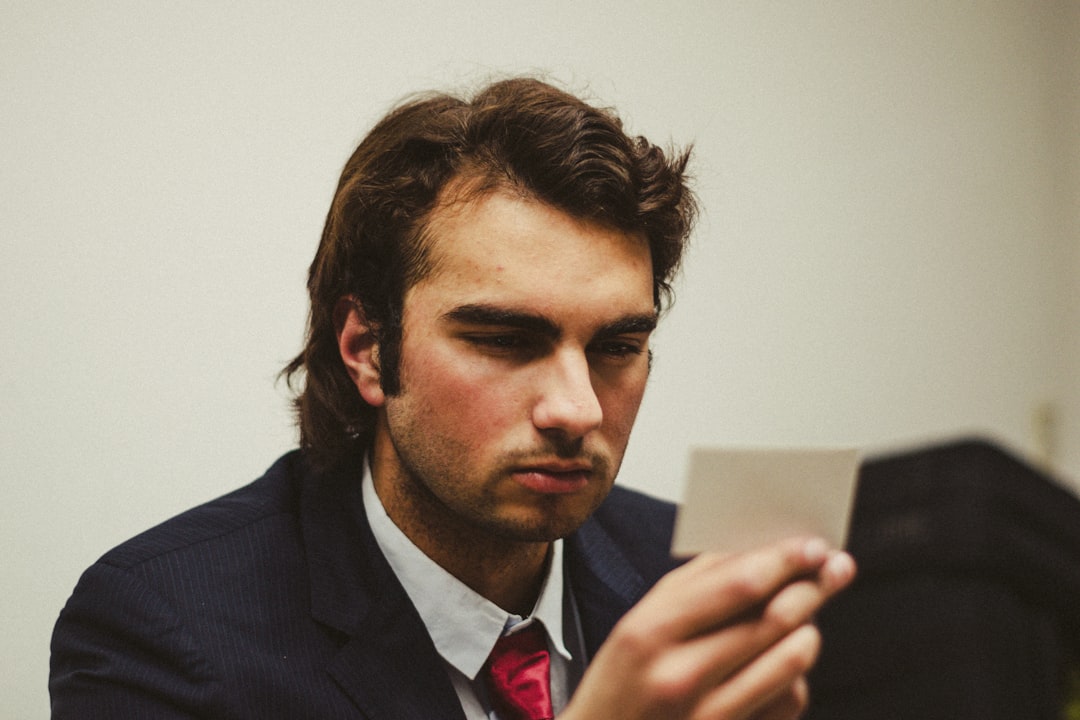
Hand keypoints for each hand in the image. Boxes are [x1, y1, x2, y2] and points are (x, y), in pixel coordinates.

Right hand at [560, 537, 855, 719]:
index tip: (813, 545)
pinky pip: (789, 699)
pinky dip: (796, 673)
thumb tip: (756, 550)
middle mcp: (680, 675)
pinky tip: (781, 660)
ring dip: (809, 628)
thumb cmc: (622, 682)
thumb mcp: (638, 623)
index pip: (736, 585)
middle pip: (772, 620)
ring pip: (791, 660)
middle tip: (837, 568)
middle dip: (814, 587)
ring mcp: (708, 716)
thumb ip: (693, 584)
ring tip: (805, 616)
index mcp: (650, 631)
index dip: (783, 560)